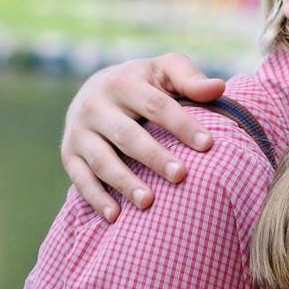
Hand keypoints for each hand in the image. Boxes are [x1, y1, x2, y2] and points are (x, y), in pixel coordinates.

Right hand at [60, 54, 225, 217]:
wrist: (93, 91)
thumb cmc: (143, 85)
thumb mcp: (164, 72)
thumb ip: (190, 79)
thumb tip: (219, 88)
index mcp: (123, 82)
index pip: (156, 105)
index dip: (182, 124)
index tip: (207, 145)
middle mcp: (96, 105)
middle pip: (127, 135)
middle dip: (154, 157)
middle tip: (181, 176)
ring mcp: (79, 131)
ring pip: (102, 160)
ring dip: (124, 182)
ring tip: (148, 202)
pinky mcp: (69, 154)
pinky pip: (80, 179)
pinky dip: (96, 198)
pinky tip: (115, 217)